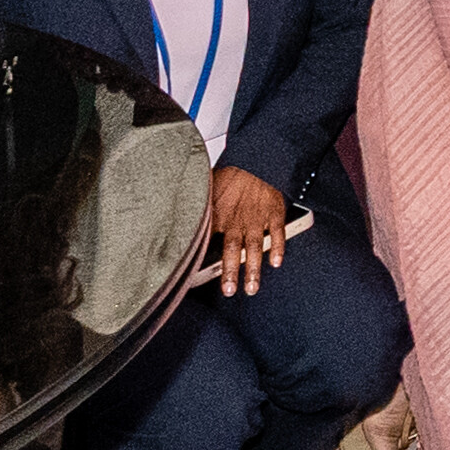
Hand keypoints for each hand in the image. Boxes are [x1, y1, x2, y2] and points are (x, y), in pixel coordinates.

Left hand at [203, 165, 292, 293]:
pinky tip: (276, 262)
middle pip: (233, 250)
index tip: (196, 277)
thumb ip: (194, 202)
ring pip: (255, 247)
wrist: (258, 158)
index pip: (208, 241)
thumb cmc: (232, 174)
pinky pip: (277, 233)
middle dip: (231, 272)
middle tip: (229, 290)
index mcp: (219, 215)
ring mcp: (257, 219)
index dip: (202, 260)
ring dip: (254, 268)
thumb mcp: (206, 186)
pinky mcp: (275, 214)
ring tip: (252, 287)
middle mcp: (238, 220)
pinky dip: (278, 248)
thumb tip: (171, 206)